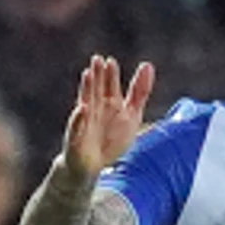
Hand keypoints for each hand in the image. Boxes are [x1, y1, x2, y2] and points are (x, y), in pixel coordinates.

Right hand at [59, 56, 154, 183]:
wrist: (91, 166)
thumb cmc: (111, 139)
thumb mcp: (131, 115)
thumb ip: (139, 91)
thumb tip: (147, 64)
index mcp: (109, 103)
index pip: (109, 85)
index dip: (110, 74)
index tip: (111, 61)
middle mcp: (96, 109)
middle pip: (96, 89)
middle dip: (97, 75)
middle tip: (97, 59)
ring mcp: (85, 121)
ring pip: (86, 102)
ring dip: (87, 88)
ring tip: (87, 74)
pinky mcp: (77, 137)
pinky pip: (77, 127)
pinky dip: (80, 118)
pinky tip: (83, 109)